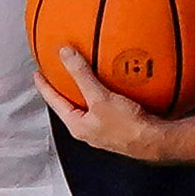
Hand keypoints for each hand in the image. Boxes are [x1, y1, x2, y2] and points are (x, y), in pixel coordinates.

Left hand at [38, 43, 163, 159]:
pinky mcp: (120, 123)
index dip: (44, 86)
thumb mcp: (99, 98)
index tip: (38, 73)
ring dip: (88, 86)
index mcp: (77, 125)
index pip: (54, 102)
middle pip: (71, 102)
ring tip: (87, 70)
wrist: (156, 141)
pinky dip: (107, 88)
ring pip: (90, 102)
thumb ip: (81, 75)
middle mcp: (89, 128)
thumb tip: (65, 54)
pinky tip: (117, 78)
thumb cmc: (127, 127)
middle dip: (65, 86)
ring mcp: (104, 127)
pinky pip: (109, 101)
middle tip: (59, 69)